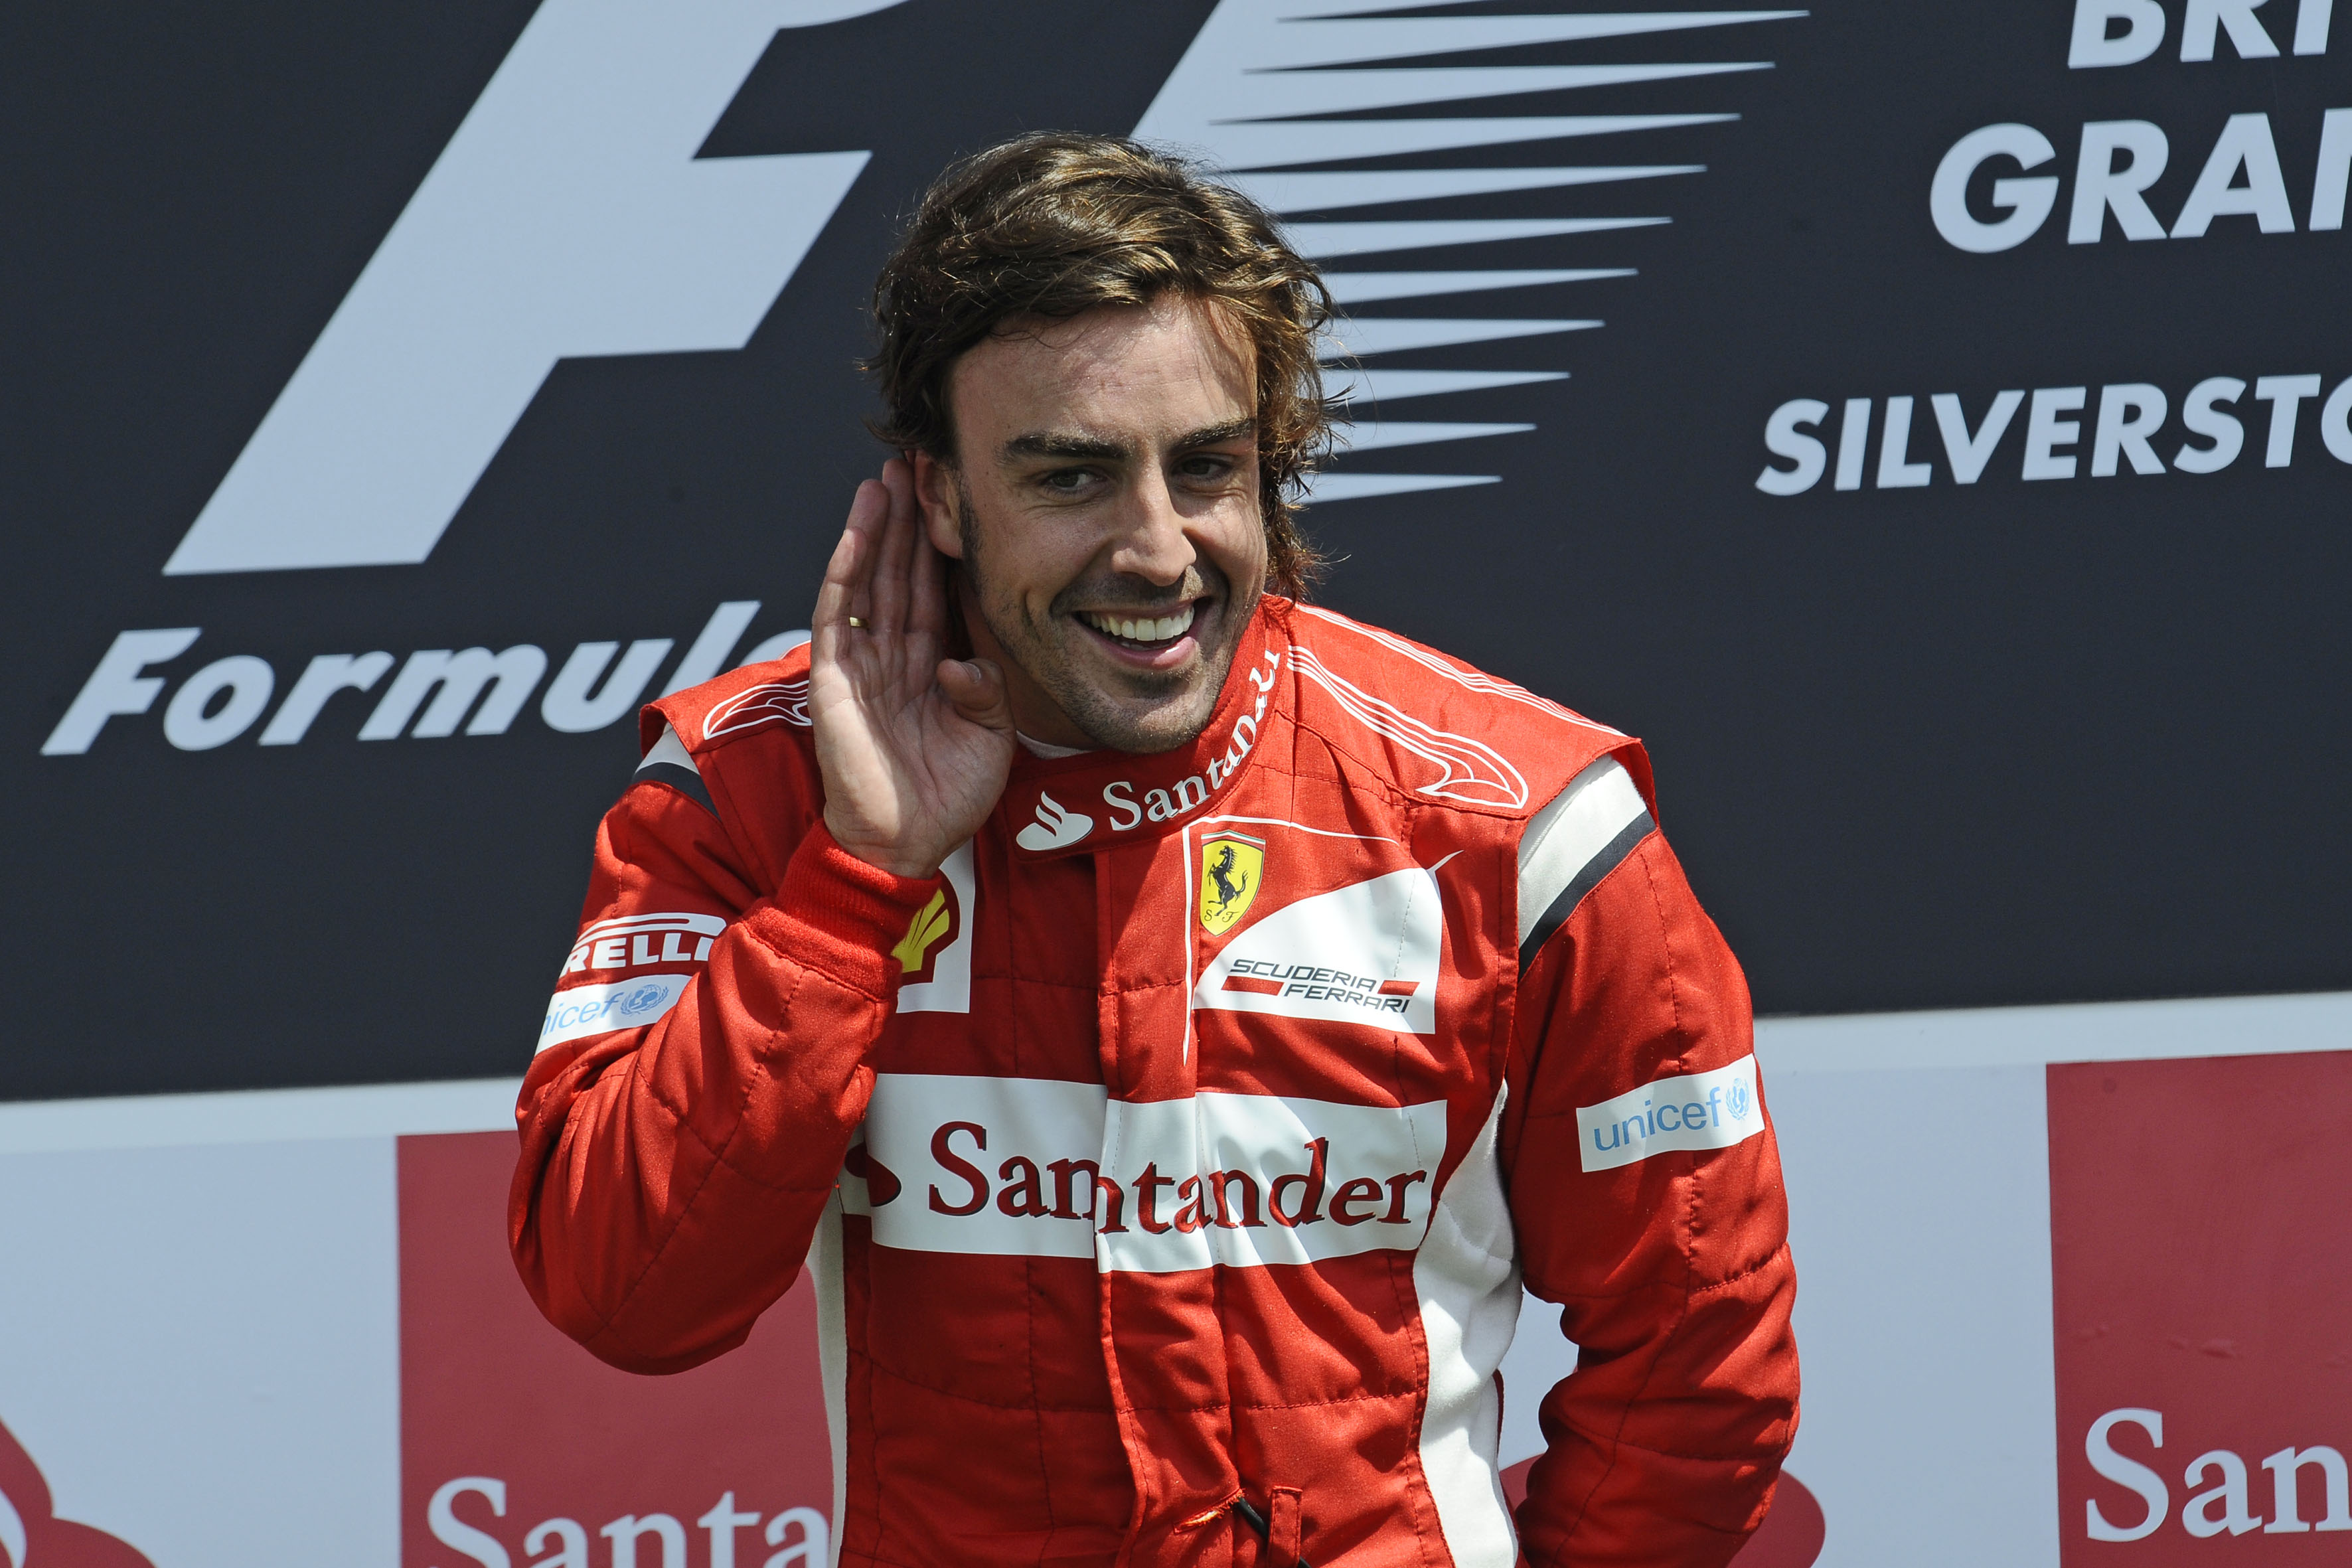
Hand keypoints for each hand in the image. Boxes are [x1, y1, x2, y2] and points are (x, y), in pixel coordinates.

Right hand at [808, 459, 1015, 878]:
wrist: (908, 847)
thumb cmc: (947, 800)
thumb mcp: (989, 739)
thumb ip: (985, 690)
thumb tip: (958, 661)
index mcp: (931, 668)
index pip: (934, 593)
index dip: (940, 548)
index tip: (950, 498)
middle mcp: (894, 659)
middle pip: (900, 575)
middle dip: (906, 522)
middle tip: (914, 464)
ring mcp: (861, 667)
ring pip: (869, 584)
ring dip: (876, 532)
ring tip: (884, 480)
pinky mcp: (834, 682)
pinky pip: (838, 618)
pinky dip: (846, 575)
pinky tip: (857, 535)